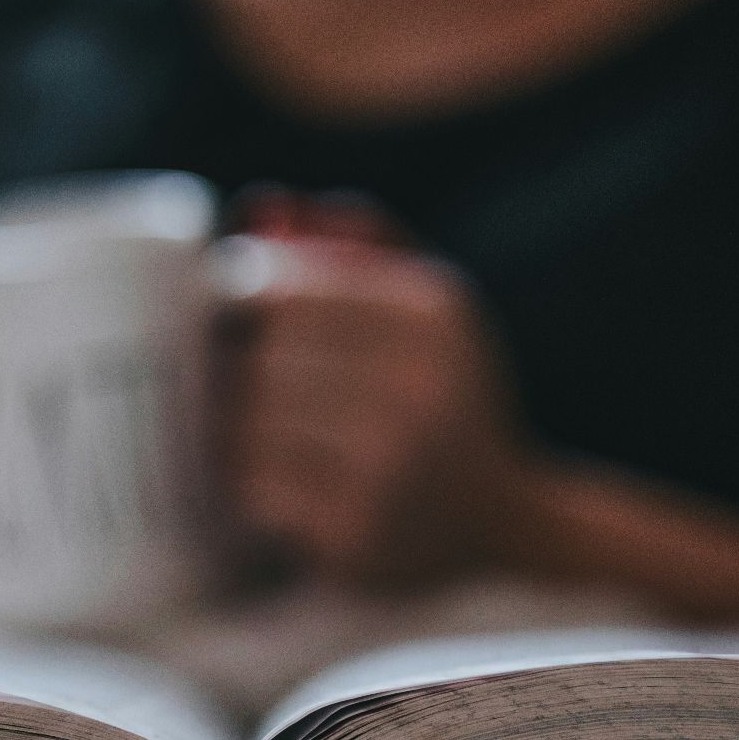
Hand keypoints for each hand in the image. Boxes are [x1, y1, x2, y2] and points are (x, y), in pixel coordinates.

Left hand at [222, 208, 536, 587]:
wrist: (501, 525)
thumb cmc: (442, 399)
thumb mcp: (427, 307)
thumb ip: (353, 244)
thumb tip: (260, 206)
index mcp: (429, 313)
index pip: (280, 287)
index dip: (239, 303)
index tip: (242, 325)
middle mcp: (416, 385)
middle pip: (260, 356)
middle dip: (240, 371)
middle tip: (247, 388)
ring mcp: (387, 465)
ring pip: (248, 422)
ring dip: (238, 430)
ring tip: (266, 436)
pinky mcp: (355, 532)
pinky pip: (253, 488)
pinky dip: (250, 484)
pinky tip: (280, 484)